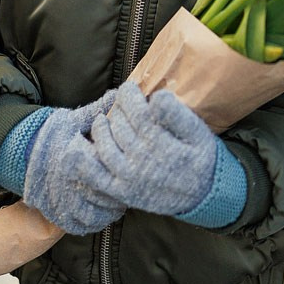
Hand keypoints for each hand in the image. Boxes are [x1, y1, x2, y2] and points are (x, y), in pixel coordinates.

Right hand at [23, 91, 124, 234]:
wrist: (22, 154)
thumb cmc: (54, 135)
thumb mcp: (74, 120)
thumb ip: (98, 109)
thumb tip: (121, 93)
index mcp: (77, 157)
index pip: (108, 171)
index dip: (122, 173)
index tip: (132, 169)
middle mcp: (70, 182)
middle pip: (105, 196)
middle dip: (120, 194)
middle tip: (131, 188)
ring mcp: (63, 202)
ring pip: (96, 215)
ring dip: (110, 211)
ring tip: (119, 203)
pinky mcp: (58, 215)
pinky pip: (82, 227)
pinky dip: (95, 223)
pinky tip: (103, 214)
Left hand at [89, 81, 216, 215]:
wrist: (205, 196)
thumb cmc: (202, 158)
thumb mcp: (198, 133)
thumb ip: (177, 115)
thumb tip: (156, 97)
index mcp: (160, 144)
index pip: (136, 112)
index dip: (129, 95)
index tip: (129, 88)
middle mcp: (141, 162)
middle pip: (119, 126)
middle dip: (118, 109)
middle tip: (121, 103)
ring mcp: (129, 179)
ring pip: (105, 147)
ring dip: (101, 129)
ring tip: (104, 120)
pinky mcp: (122, 192)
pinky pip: (97, 177)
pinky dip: (84, 163)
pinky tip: (78, 148)